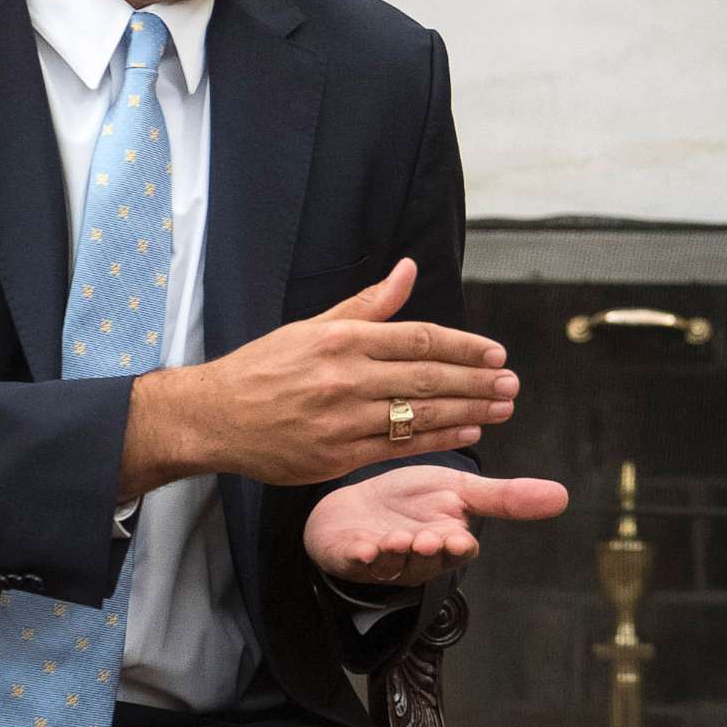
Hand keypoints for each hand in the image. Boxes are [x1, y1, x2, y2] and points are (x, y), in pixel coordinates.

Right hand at [125, 258, 516, 491]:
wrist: (214, 416)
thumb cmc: (266, 367)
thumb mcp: (314, 326)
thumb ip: (368, 304)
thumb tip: (409, 269)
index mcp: (341, 339)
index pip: (419, 339)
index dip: (464, 347)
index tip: (496, 354)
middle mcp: (344, 377)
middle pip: (427, 378)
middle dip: (477, 381)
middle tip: (512, 384)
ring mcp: (340, 420)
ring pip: (418, 414)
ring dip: (468, 412)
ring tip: (501, 408)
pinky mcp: (335, 457)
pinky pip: (398, 447)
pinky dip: (438, 439)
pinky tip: (467, 433)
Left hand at [305, 466, 570, 586]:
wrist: (356, 505)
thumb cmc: (412, 501)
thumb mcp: (460, 492)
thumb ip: (505, 498)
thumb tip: (563, 496)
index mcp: (447, 541)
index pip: (458, 549)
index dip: (457, 547)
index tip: (458, 539)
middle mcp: (417, 557)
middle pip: (426, 561)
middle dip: (427, 552)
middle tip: (425, 540)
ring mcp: (383, 561)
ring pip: (392, 564)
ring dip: (394, 555)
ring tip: (392, 540)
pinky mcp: (349, 558)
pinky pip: (354, 563)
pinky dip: (360, 557)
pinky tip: (363, 547)